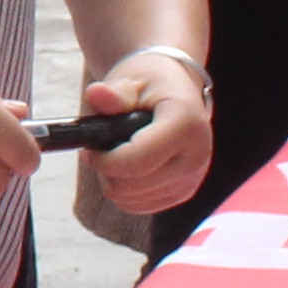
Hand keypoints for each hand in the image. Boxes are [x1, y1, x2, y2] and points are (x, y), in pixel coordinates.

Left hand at [81, 48, 213, 220]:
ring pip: (133, 200)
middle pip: (132, 186)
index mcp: (186, 125)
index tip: (90, 149)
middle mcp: (196, 156)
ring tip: (115, 154)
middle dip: (106, 171)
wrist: (176, 91)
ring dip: (114, 182)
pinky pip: (141, 206)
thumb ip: (113, 94)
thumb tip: (96, 94)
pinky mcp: (185, 192)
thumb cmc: (150, 84)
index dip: (104, 161)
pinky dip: (125, 192)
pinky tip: (126, 168)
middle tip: (100, 150)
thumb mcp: (130, 80)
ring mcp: (193, 178)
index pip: (137, 162)